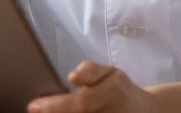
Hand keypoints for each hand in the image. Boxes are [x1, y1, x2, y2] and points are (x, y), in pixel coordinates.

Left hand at [27, 61, 158, 112]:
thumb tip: (73, 76)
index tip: (33, 106)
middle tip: (34, 111)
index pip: (80, 103)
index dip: (55, 106)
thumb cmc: (121, 90)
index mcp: (114, 91)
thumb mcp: (111, 72)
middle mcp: (115, 112)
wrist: (147, 111)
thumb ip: (91, 70)